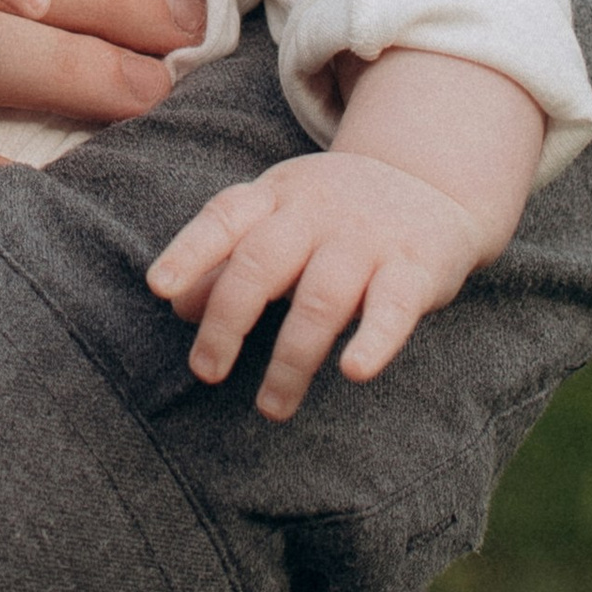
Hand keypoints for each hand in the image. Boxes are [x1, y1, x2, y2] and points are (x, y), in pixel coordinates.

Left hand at [146, 150, 484, 418]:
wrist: (431, 184)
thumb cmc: (335, 215)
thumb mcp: (280, 219)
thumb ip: (231, 257)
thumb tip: (177, 304)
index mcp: (277, 195)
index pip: (225, 216)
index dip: (191, 250)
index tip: (160, 288)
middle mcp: (317, 211)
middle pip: (262, 261)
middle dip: (229, 319)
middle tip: (206, 372)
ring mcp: (366, 238)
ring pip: (320, 297)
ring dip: (291, 357)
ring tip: (271, 407)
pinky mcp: (414, 268)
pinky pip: (393, 306)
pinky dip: (374, 340)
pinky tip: (354, 371)